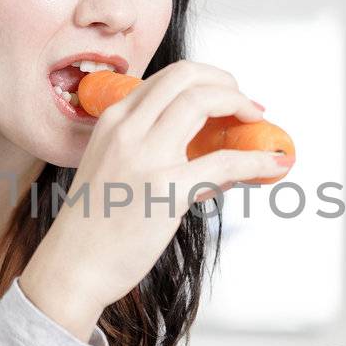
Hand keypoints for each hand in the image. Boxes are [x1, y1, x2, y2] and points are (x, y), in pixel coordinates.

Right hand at [21, 60, 277, 336]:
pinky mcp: (167, 189)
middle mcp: (128, 129)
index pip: (168, 78)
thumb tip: (218, 158)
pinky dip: (256, 159)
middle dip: (227, 84)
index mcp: (113, 121)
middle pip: (188, 77)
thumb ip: (156, 155)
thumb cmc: (91, 227)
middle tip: (247, 105)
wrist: (72, 267)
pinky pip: (225, 162)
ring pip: (204, 102)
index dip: (206, 79)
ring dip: (240, 105)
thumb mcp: (114, 172)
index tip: (226, 94)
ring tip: (258, 125)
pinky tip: (273, 165)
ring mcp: (146, 156)